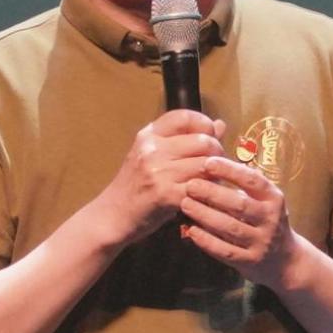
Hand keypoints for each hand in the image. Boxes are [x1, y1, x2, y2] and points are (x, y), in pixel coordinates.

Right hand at [95, 110, 225, 244]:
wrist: (112, 215)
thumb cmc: (134, 186)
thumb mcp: (153, 156)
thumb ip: (185, 139)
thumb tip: (219, 124)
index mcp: (149, 135)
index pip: (185, 116)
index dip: (205, 124)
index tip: (211, 136)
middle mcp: (152, 149)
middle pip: (203, 141)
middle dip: (217, 153)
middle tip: (217, 165)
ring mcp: (158, 172)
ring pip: (206, 164)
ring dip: (216, 174)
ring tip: (212, 181)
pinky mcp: (166, 195)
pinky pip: (201, 187)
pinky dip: (208, 192)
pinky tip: (204, 195)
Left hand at [180, 155, 299, 287]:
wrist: (285, 260)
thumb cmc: (266, 220)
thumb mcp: (265, 199)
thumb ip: (245, 182)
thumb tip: (216, 157)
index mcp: (274, 198)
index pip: (252, 180)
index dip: (230, 171)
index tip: (208, 162)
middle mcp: (270, 219)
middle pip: (239, 205)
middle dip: (213, 193)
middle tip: (190, 185)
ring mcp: (261, 242)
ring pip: (230, 228)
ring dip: (205, 215)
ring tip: (186, 204)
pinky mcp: (250, 261)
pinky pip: (226, 251)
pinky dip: (207, 241)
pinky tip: (192, 231)